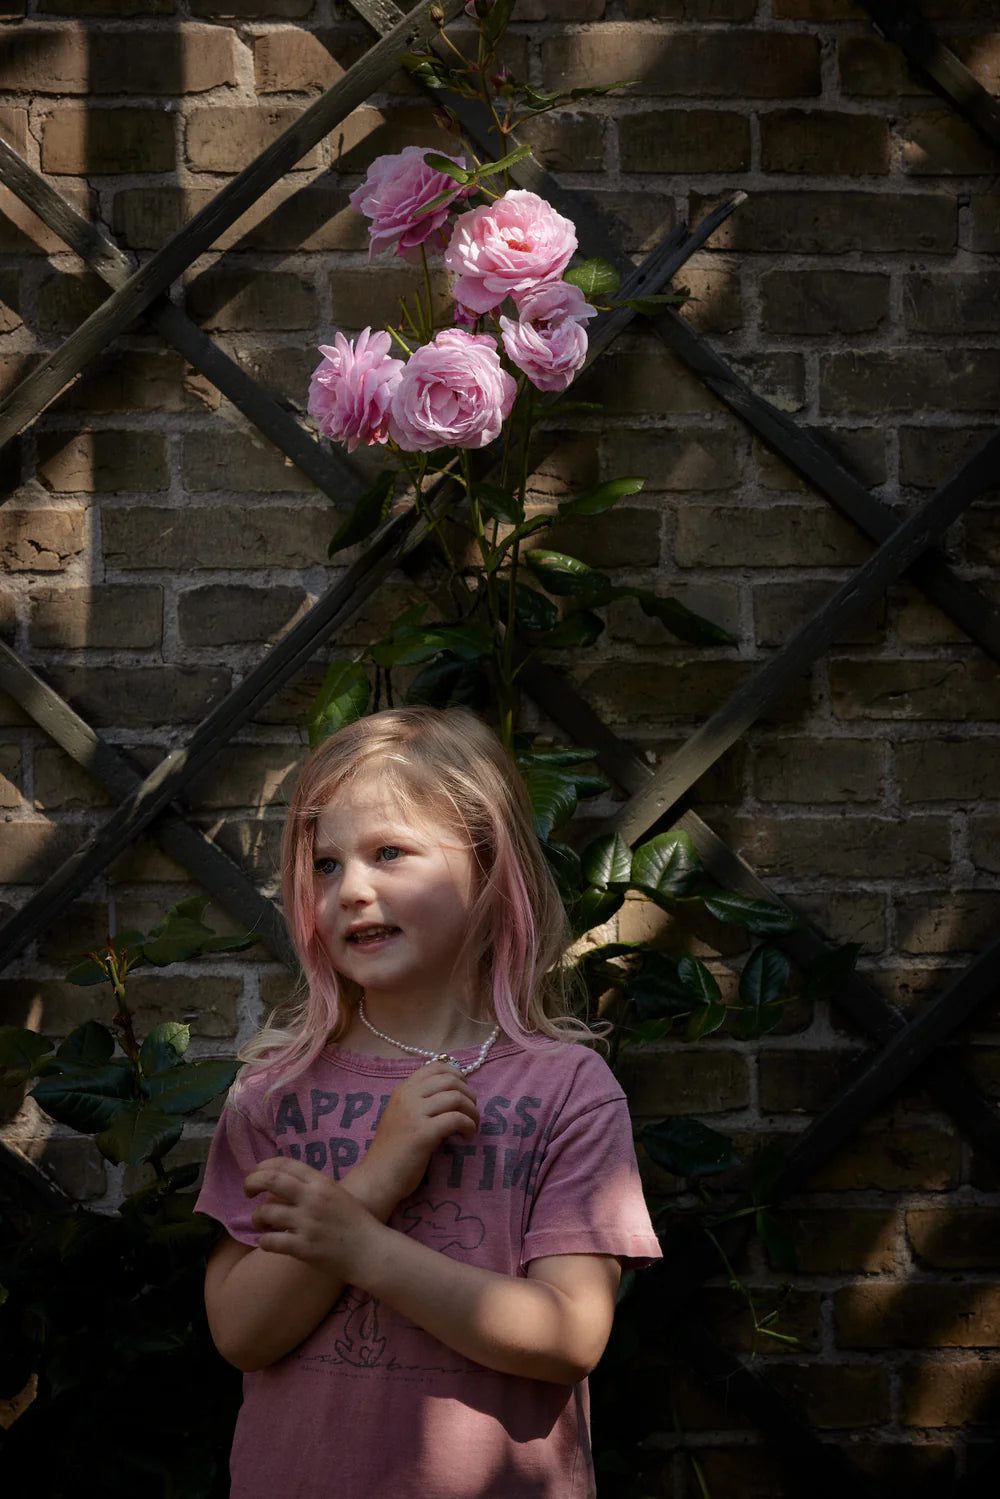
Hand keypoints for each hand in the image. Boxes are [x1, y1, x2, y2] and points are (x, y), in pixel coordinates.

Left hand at [244, 1156, 375, 1279]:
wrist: (370, 1251)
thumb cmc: (354, 1222)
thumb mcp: (336, 1194)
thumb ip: (312, 1186)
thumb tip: (282, 1183)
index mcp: (321, 1182)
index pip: (284, 1163)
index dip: (263, 1166)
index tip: (256, 1175)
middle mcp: (313, 1199)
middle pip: (270, 1180)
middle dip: (251, 1183)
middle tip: (247, 1192)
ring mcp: (308, 1223)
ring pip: (266, 1213)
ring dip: (256, 1218)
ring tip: (260, 1223)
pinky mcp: (304, 1248)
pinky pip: (270, 1241)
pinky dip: (264, 1241)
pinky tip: (268, 1242)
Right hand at [355, 1061, 478, 1211]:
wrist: (377, 1177)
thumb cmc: (392, 1151)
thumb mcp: (402, 1116)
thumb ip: (420, 1102)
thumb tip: (453, 1092)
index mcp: (402, 1090)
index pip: (435, 1067)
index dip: (457, 1074)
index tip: (464, 1091)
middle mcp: (407, 1096)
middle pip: (450, 1080)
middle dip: (468, 1093)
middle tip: (472, 1111)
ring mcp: (414, 1113)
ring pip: (456, 1097)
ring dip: (472, 1111)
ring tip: (472, 1125)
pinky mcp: (423, 1133)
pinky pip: (456, 1119)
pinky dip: (469, 1125)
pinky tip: (467, 1136)